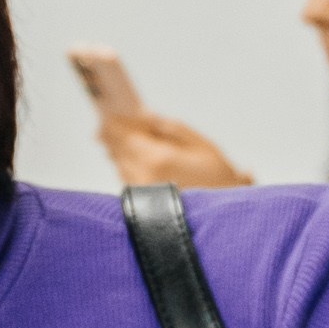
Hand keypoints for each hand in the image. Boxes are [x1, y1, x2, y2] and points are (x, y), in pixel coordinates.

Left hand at [98, 109, 252, 189]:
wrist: (222, 215)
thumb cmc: (216, 177)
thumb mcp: (198, 143)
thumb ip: (168, 127)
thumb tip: (143, 114)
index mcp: (158, 159)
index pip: (124, 135)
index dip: (114, 123)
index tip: (107, 112)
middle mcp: (143, 177)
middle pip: (117, 150)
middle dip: (112, 134)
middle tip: (106, 120)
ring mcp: (139, 192)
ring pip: (119, 164)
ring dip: (117, 149)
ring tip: (118, 135)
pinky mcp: (139, 203)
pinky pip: (125, 177)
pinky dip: (125, 164)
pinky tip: (131, 156)